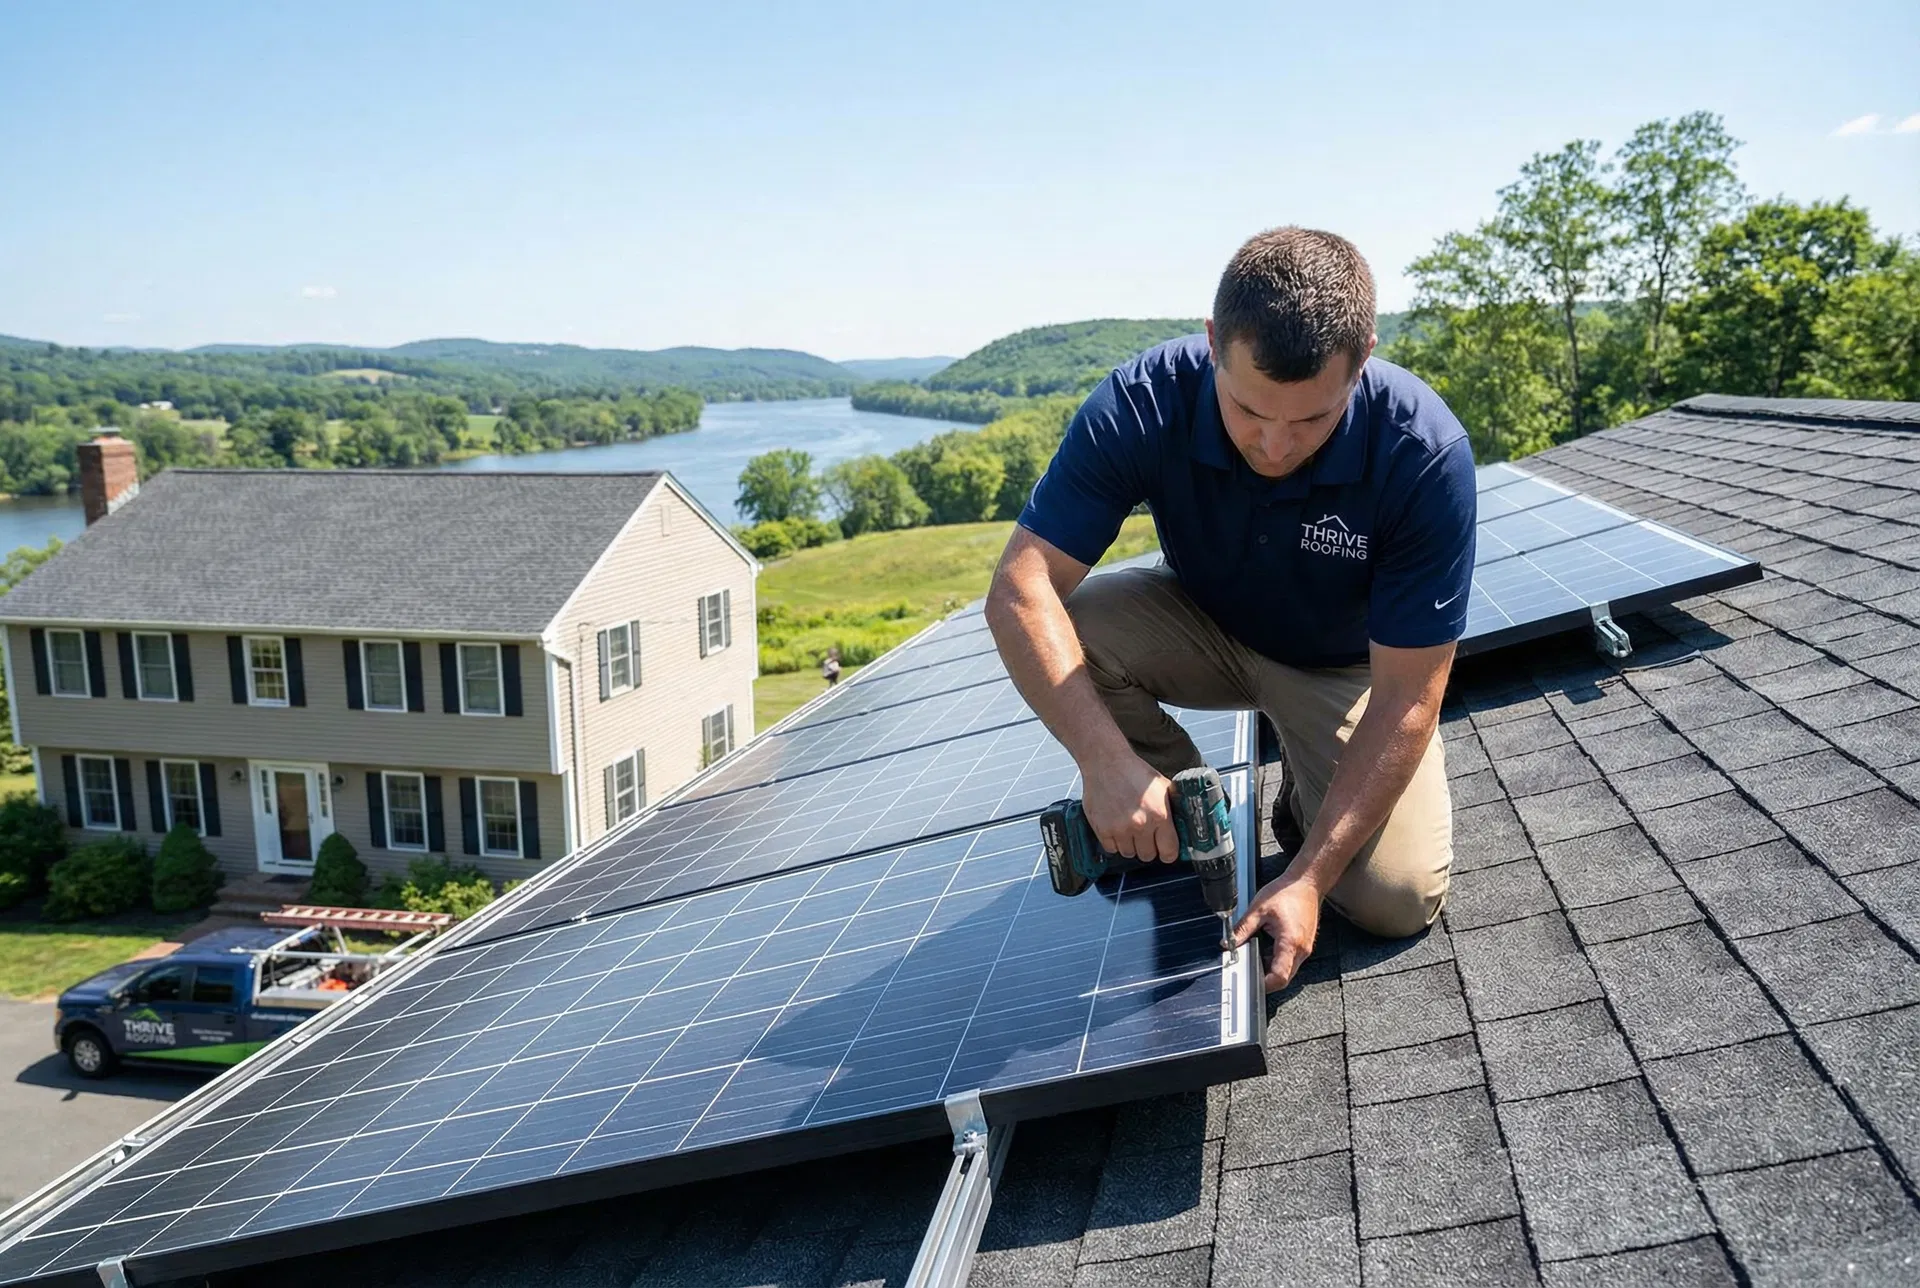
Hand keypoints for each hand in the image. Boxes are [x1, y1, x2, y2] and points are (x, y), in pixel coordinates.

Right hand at [1081, 753, 1179, 862]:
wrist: (1107, 762)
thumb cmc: (1135, 772)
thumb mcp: (1163, 787)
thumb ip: (1172, 808)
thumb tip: (1183, 826)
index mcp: (1160, 815)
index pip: (1169, 853)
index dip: (1167, 853)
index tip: (1164, 850)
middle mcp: (1140, 825)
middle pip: (1147, 856)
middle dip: (1148, 847)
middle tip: (1145, 836)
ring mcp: (1119, 829)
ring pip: (1128, 853)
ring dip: (1130, 845)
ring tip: (1129, 829)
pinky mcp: (1102, 829)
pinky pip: (1111, 849)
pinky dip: (1114, 842)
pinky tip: (1116, 828)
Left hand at [1232, 873, 1322, 991]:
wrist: (1307, 883)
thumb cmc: (1288, 892)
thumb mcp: (1258, 909)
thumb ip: (1242, 929)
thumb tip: (1229, 943)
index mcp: (1290, 942)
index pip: (1280, 977)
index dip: (1264, 984)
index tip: (1250, 982)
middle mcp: (1301, 949)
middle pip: (1284, 978)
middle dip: (1266, 977)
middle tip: (1248, 968)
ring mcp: (1305, 948)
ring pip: (1288, 970)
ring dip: (1271, 968)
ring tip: (1256, 953)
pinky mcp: (1305, 944)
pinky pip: (1291, 960)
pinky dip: (1278, 959)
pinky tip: (1267, 946)